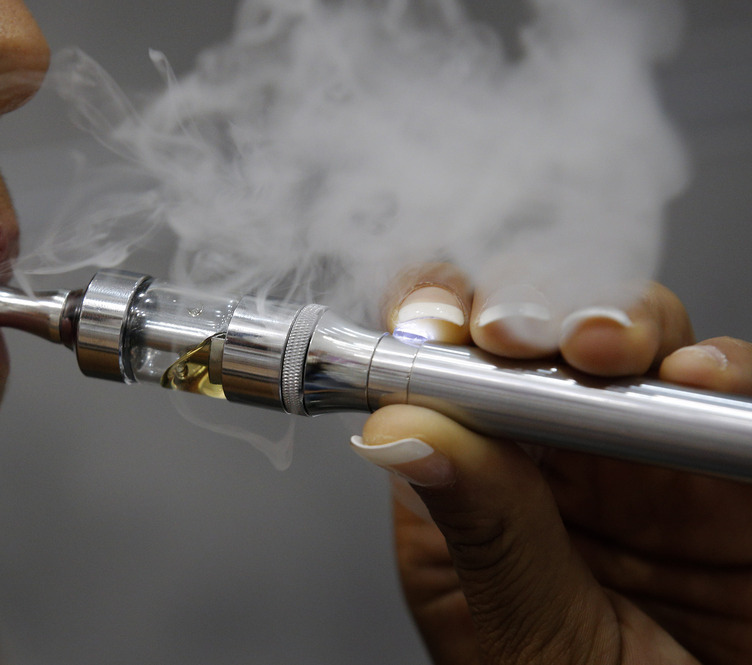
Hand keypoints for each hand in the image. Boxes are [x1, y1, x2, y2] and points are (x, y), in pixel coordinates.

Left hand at [352, 267, 751, 663]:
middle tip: (511, 334)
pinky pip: (731, 399)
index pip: (436, 387)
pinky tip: (700, 379)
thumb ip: (482, 532)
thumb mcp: (533, 645)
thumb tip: (399, 429)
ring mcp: (651, 468)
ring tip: (602, 349)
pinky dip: (722, 374)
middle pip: (531, 345)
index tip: (428, 322)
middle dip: (523, 315)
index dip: (428, 334)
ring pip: (635, 349)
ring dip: (617, 325)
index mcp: (476, 507)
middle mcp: (559, 474)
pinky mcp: (736, 479)